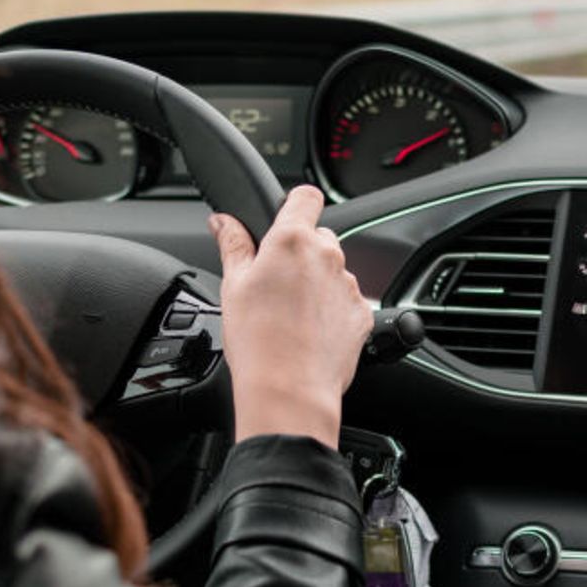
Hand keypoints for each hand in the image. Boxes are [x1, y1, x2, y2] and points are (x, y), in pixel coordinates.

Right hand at [208, 185, 372, 450]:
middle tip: (273, 283)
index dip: (294, 204)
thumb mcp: (233, 285)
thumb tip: (224, 221)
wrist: (289, 390)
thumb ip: (233, 245)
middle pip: (317, 237)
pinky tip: (308, 331)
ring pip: (332, 270)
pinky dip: (330, 310)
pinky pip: (346, 300)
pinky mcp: (362, 314)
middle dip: (298, 252)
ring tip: (289, 314)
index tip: (283, 219)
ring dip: (315, 282)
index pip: (305, 196)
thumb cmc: (258, 340)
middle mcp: (328, 256)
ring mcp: (349, 285)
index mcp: (292, 240)